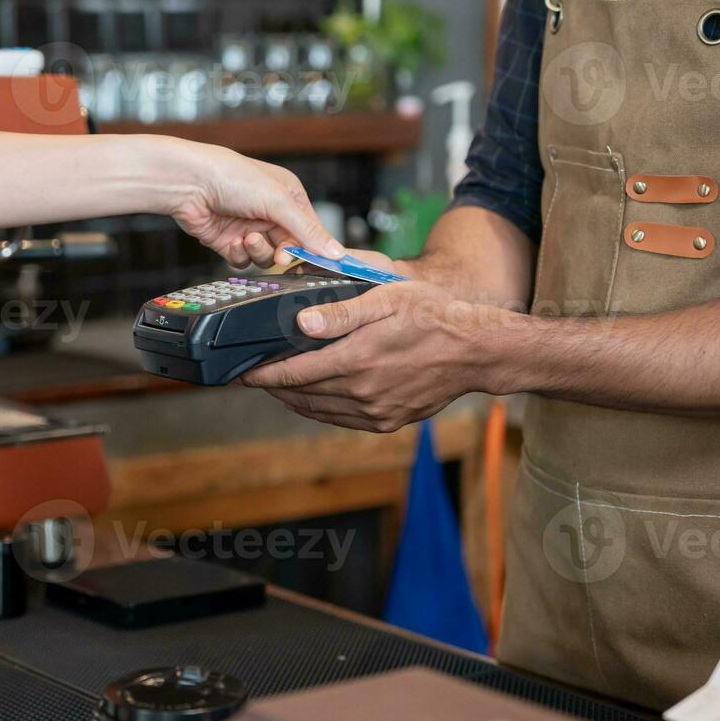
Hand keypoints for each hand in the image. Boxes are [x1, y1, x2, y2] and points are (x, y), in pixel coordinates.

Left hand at [164, 139, 344, 267]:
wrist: (189, 183)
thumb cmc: (232, 176)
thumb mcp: (278, 200)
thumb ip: (307, 229)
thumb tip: (335, 251)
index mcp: (288, 197)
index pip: (310, 230)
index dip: (312, 247)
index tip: (317, 262)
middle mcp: (270, 213)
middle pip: (289, 248)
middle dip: (283, 252)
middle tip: (281, 253)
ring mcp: (249, 228)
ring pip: (266, 258)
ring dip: (259, 251)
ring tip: (247, 237)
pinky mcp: (229, 242)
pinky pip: (244, 261)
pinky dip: (240, 254)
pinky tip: (233, 240)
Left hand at [239, 280, 495, 432]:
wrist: (476, 351)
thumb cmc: (434, 316)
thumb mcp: (386, 299)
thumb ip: (341, 312)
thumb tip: (301, 324)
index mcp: (356, 360)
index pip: (294, 373)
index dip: (263, 374)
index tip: (243, 372)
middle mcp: (362, 392)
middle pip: (301, 394)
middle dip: (274, 385)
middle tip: (254, 376)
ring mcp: (375, 411)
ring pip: (318, 410)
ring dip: (294, 399)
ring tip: (278, 386)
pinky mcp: (387, 421)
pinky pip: (341, 419)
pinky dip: (321, 409)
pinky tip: (314, 397)